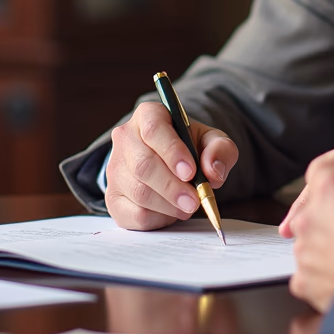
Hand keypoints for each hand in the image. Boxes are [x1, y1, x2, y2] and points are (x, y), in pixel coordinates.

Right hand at [105, 101, 237, 229]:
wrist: (171, 163)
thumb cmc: (190, 147)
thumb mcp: (211, 140)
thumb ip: (220, 150)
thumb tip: (214, 171)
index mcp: (148, 115)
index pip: (154, 129)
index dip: (172, 152)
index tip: (190, 172)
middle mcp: (125, 138)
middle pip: (143, 165)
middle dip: (172, 187)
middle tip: (194, 200)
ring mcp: (115, 169)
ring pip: (138, 191)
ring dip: (168, 205)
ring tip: (189, 206)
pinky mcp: (113, 198)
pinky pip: (133, 214)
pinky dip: (158, 218)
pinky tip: (172, 212)